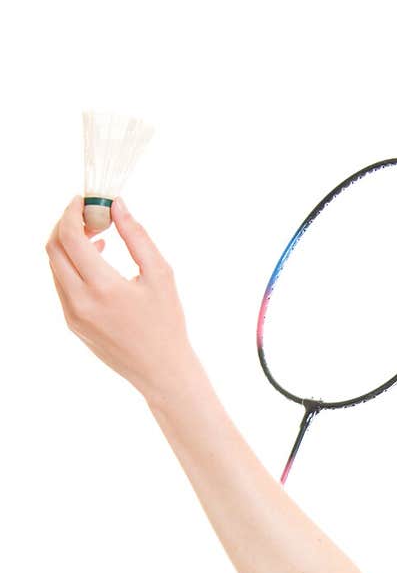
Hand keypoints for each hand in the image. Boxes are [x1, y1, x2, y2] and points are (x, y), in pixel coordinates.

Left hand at [44, 195, 196, 401]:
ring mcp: (73, 315)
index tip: (86, 201)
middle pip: (53, 249)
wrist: (162, 371)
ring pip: (55, 267)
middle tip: (91, 217)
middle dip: (67, 224)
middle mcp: (80, 302)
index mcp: (103, 288)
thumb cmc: (167, 323)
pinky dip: (73, 266)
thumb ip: (137, 236)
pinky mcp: (73, 324)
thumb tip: (116, 205)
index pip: (70, 237)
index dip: (73, 212)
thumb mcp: (160, 275)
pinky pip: (62, 285)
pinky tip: (97, 263)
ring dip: (69, 245)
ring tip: (98, 238)